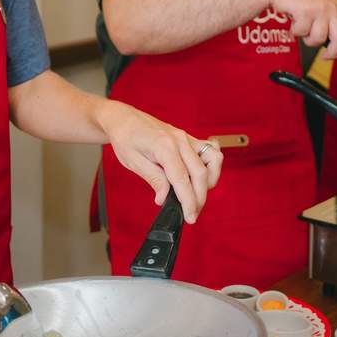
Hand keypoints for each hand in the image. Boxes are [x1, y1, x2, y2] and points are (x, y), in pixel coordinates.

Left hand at [96, 100, 222, 223]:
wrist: (124, 119)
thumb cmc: (125, 138)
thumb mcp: (133, 161)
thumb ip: (153, 179)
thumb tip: (165, 199)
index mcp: (164, 146)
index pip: (182, 179)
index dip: (188, 201)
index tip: (190, 217)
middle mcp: (180, 140)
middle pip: (200, 173)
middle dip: (199, 198)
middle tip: (192, 214)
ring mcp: (186, 138)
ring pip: (212, 160)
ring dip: (209, 181)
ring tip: (196, 194)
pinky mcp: (189, 139)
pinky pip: (210, 150)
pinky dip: (212, 165)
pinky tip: (203, 175)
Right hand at [265, 0, 336, 63]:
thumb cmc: (298, 0)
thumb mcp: (319, 11)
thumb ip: (329, 26)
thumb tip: (335, 48)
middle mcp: (332, 8)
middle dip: (332, 52)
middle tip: (325, 57)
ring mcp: (320, 9)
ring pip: (319, 39)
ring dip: (307, 38)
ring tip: (302, 27)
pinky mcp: (307, 11)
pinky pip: (302, 33)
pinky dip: (295, 31)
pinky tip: (294, 20)